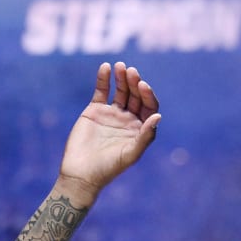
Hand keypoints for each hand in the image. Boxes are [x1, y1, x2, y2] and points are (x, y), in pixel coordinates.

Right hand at [56, 62, 161, 202]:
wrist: (82, 173)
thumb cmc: (109, 168)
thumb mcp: (130, 154)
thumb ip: (145, 136)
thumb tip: (158, 116)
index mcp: (140, 128)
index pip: (149, 106)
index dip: (147, 94)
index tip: (142, 85)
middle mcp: (128, 119)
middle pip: (135, 95)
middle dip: (134, 83)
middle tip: (131, 72)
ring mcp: (112, 113)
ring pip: (120, 90)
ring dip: (122, 78)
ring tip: (120, 66)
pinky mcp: (95, 110)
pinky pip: (101, 91)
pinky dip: (104, 79)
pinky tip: (105, 67)